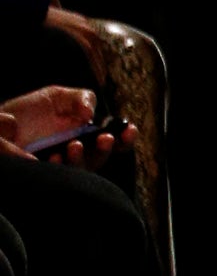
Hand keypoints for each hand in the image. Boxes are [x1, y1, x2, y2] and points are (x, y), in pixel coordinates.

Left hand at [0, 86, 128, 166]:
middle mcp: (75, 153)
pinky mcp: (41, 175)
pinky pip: (56, 178)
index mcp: (84, 135)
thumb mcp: (57, 97)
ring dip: (82, 160)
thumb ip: (80, 99)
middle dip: (106, 150)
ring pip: (80, 171)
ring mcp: (59, 166)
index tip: (129, 130)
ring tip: (74, 146)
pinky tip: (54, 158)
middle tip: (105, 139)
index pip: (112, 141)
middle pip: (100, 159)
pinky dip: (59, 168)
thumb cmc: (29, 111)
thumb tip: (91, 115)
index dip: (124, 138)